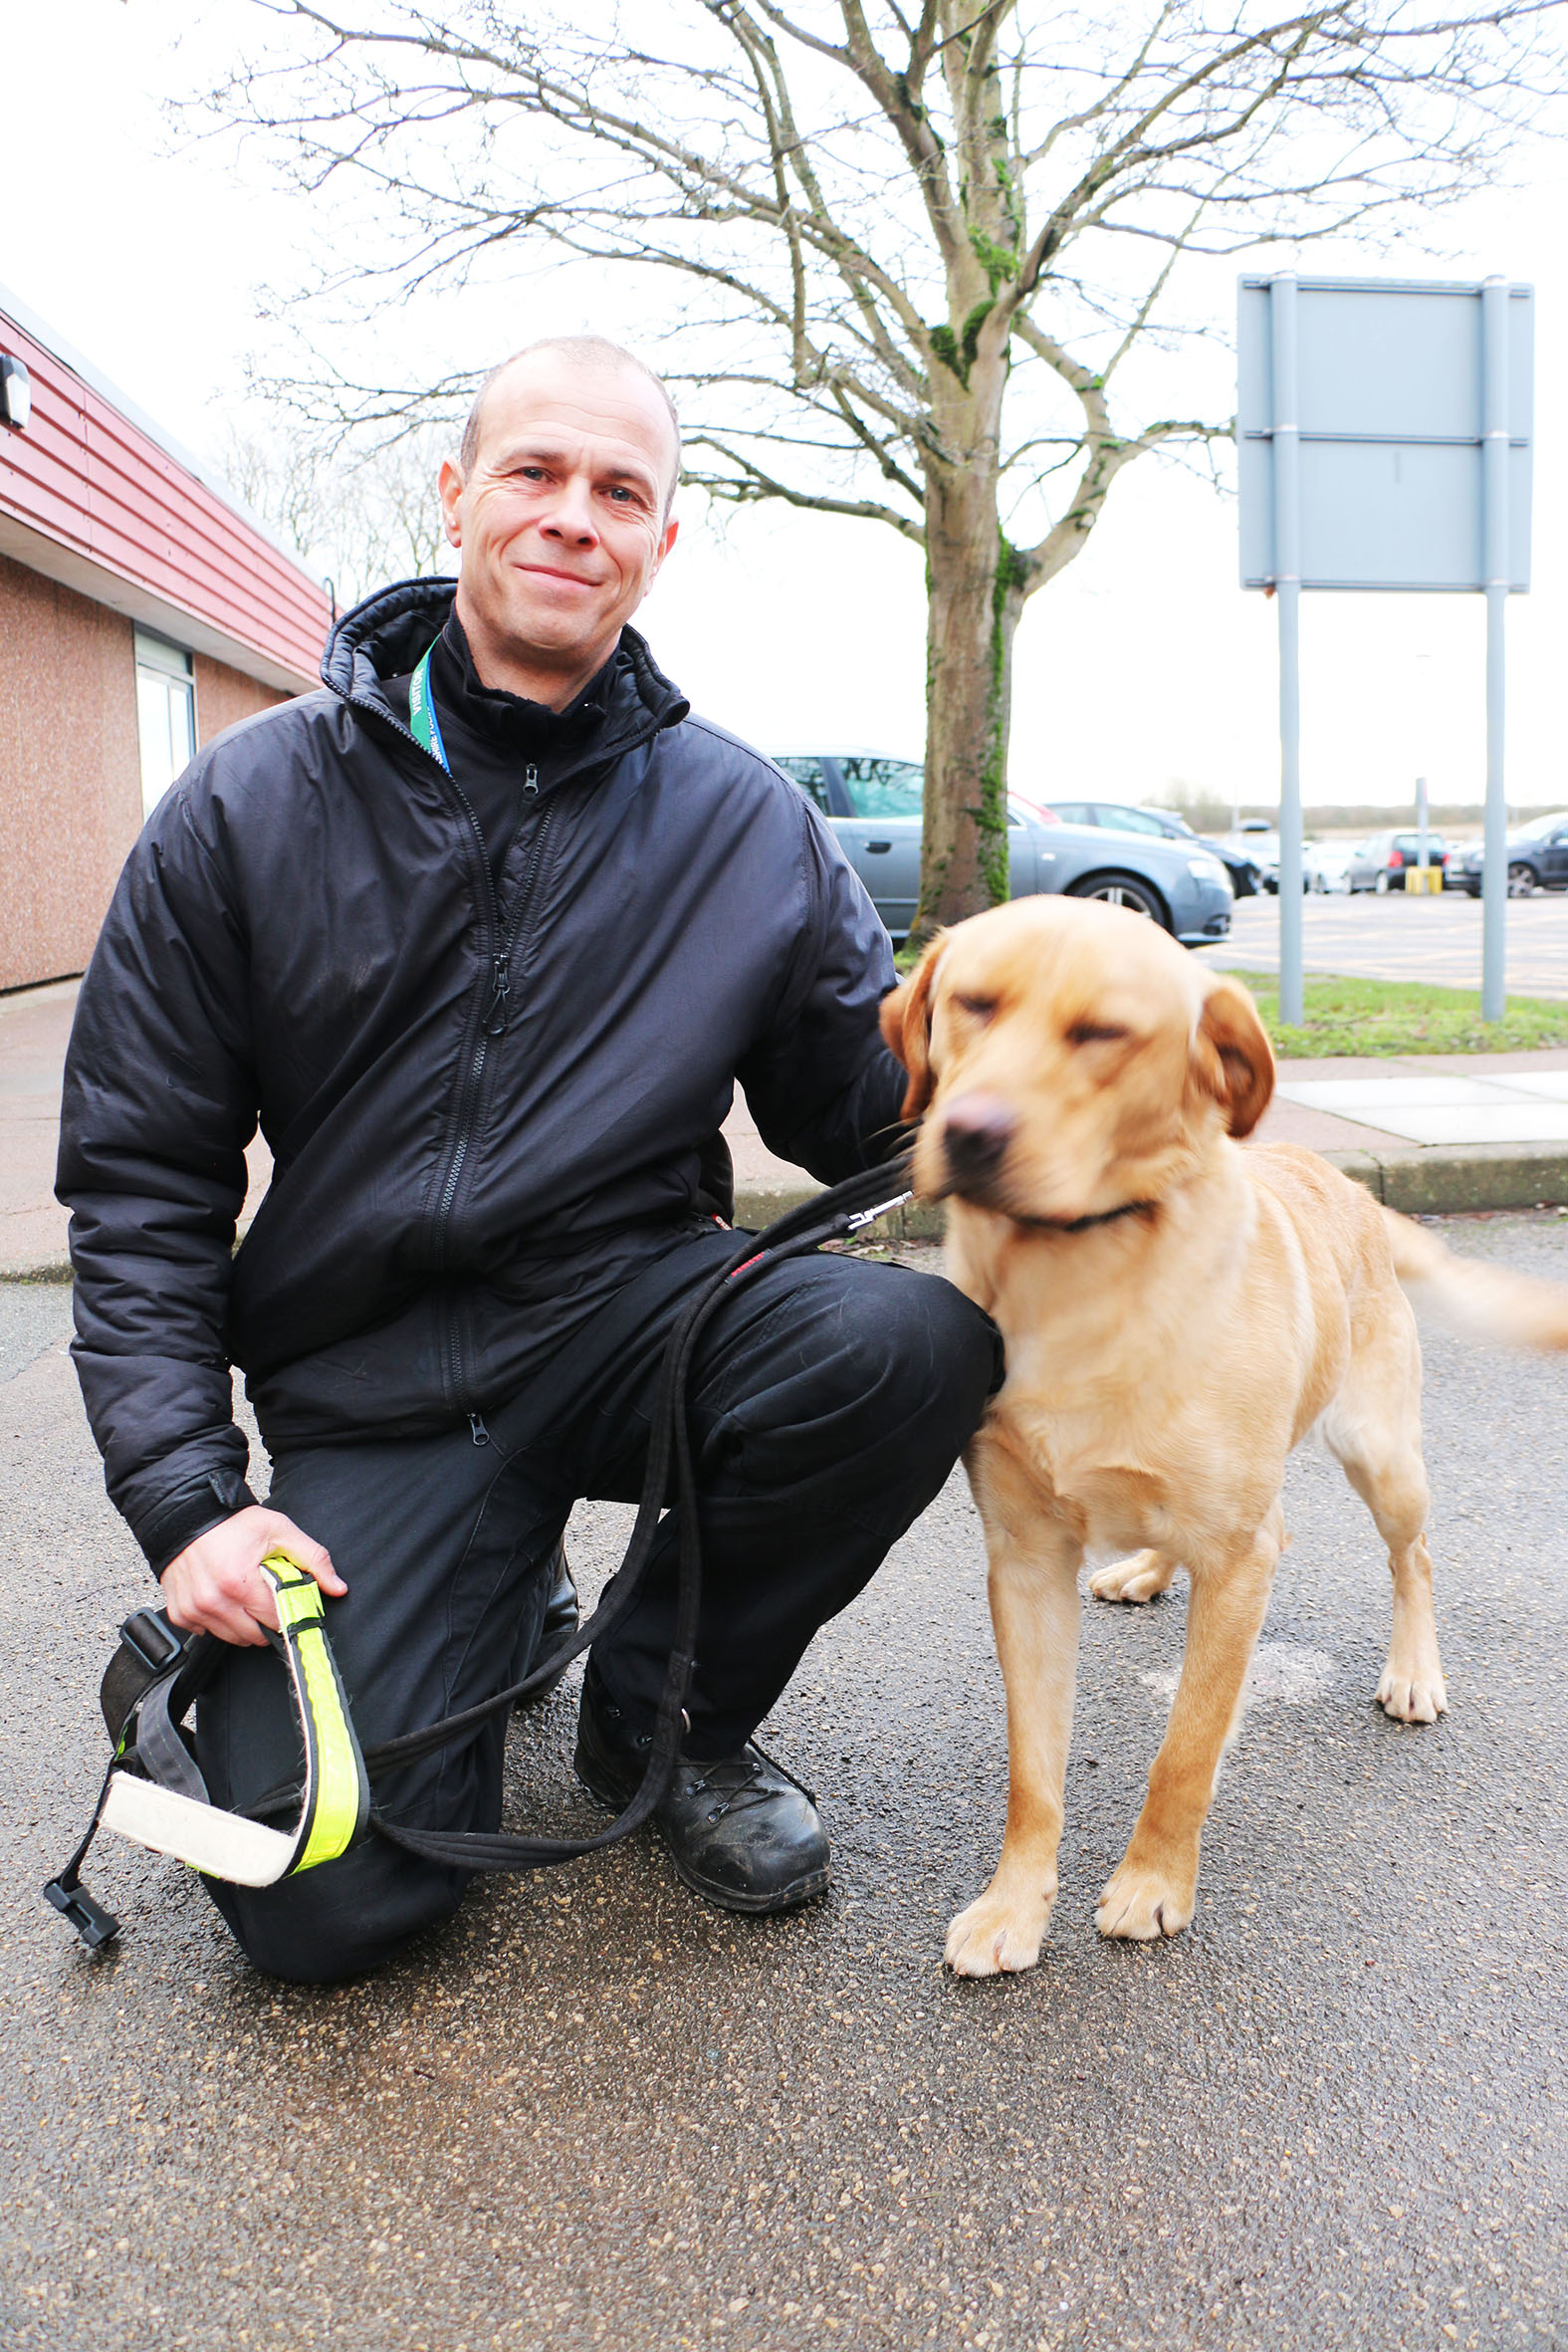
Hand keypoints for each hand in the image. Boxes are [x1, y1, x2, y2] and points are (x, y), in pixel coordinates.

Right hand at [161, 1505, 346, 1647]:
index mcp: (238, 1582)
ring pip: (230, 1637)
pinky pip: (205, 1632)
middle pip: (253, 1635)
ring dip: (242, 1624)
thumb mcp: (280, 1531)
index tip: (287, 1602)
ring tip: (244, 1596)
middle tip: (264, 1597)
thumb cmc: (233, 1523)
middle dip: (265, 1621)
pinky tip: (221, 1598)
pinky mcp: (179, 1613)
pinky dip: (216, 1621)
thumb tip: (338, 1587)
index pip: (275, 1620)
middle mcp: (213, 1600)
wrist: (188, 1515)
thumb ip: (313, 1558)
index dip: (287, 1612)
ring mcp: (193, 1609)